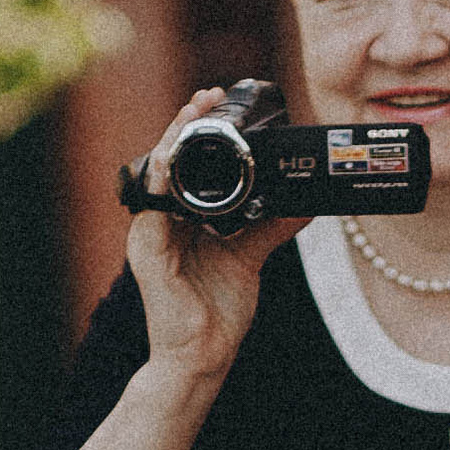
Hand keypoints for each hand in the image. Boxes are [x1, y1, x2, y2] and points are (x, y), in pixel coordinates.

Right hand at [127, 90, 308, 389]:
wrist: (204, 356)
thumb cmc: (218, 312)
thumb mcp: (250, 257)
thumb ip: (270, 226)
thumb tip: (302, 201)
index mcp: (181, 218)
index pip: (186, 162)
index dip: (198, 130)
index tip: (219, 101)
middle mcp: (161, 220)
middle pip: (169, 159)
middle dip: (185, 123)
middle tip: (208, 94)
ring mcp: (150, 234)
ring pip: (158, 173)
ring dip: (173, 139)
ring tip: (192, 111)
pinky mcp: (147, 252)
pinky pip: (152, 207)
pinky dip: (162, 179)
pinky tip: (174, 159)